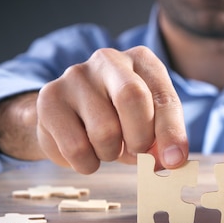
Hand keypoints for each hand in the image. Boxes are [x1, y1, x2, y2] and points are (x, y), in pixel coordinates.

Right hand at [35, 46, 188, 173]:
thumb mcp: (148, 124)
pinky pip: (76, 148)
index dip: (171, 132)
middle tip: (136, 154)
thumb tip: (172, 160)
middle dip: (139, 138)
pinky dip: (87, 163)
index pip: (163, 96)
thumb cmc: (118, 119)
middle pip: (131, 98)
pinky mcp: (49, 98)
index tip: (174, 160)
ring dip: (111, 154)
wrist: (69, 116)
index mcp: (141, 61)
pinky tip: (86, 152)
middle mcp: (108, 59)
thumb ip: (162, 139)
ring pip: (104, 130)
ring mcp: (75, 76)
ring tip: (107, 148)